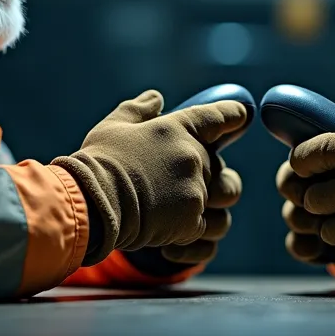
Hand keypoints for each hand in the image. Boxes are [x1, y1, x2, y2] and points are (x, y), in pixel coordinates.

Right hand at [51, 90, 249, 264]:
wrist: (92, 204)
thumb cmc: (99, 162)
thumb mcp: (114, 127)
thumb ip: (139, 110)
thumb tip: (156, 97)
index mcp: (179, 129)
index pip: (220, 116)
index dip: (234, 115)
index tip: (242, 116)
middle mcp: (194, 158)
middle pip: (221, 166)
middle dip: (208, 175)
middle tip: (178, 186)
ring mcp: (196, 191)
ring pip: (224, 199)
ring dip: (210, 205)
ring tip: (184, 212)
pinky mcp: (192, 222)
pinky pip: (207, 228)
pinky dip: (191, 234)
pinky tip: (168, 238)